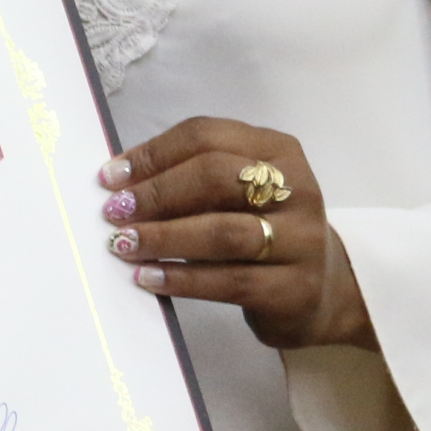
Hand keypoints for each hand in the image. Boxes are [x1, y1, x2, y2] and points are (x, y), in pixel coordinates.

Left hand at [100, 117, 375, 350]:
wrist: (320, 293)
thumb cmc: (262, 231)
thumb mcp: (239, 194)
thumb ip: (191, 178)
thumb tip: (118, 179)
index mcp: (278, 151)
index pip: (206, 136)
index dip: (153, 154)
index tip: (110, 177)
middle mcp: (297, 188)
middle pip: (214, 177)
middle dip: (156, 193)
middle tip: (113, 212)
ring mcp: (302, 240)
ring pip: (222, 232)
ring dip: (163, 237)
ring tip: (122, 244)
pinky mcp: (295, 289)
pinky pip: (229, 281)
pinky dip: (182, 278)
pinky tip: (148, 278)